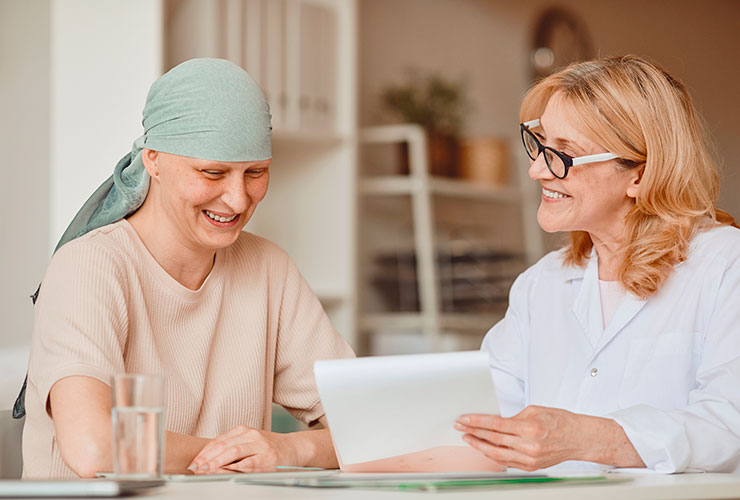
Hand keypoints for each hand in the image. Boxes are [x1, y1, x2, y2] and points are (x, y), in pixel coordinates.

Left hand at [187, 425, 296, 473]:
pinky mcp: (268, 458)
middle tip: (196, 468)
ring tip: (206, 470)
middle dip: (208, 458)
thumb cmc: (269, 448)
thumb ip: (232, 447)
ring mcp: (260, 446)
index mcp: (244, 431)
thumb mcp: (249, 442)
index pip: (219, 441)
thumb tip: (207, 460)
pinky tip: (226, 472)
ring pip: (234, 452)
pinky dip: (235, 468)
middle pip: (224, 446)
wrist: (293, 448)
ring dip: (217, 463)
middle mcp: (252, 435)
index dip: (205, 452)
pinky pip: (248, 463)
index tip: (194, 462)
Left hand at [455, 405, 594, 470]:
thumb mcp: (535, 410)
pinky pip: (507, 461)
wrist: (579, 438)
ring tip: (468, 438)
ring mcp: (529, 458)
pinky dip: (493, 455)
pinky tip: (484, 449)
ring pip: (497, 454)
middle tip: (460, 427)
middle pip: (493, 439)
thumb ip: (514, 417)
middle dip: (473, 432)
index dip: (476, 422)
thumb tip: (496, 421)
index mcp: (529, 428)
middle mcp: (529, 445)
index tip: (464, 419)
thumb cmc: (560, 422)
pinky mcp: (531, 466)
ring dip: (480, 446)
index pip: (495, 424)